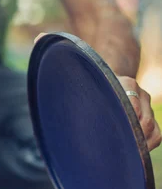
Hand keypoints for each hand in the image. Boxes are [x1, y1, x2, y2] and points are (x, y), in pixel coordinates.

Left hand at [34, 33, 161, 151]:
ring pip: (151, 129)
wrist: (106, 79)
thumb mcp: (74, 65)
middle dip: (126, 135)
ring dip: (136, 143)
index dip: (119, 120)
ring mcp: (147, 106)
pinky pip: (156, 135)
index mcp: (122, 80)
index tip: (104, 131)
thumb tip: (39, 36)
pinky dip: (146, 147)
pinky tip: (128, 152)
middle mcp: (138, 92)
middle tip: (107, 149)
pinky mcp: (152, 119)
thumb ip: (58, 50)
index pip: (129, 103)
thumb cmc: (85, 76)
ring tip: (115, 152)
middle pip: (143, 120)